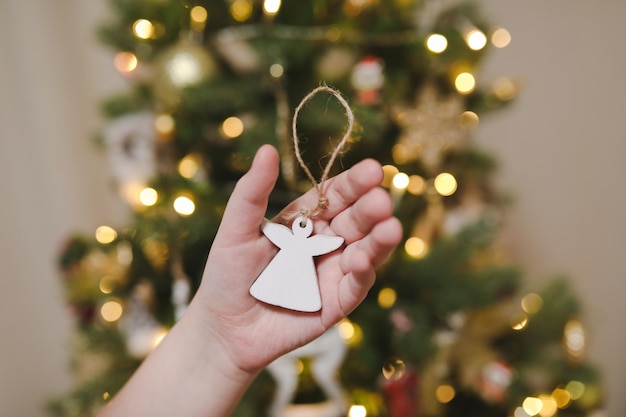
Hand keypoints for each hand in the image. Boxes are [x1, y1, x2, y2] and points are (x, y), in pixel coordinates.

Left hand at [192, 144, 401, 373]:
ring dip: (379, 240)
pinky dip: (362, 273)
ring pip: (365, 251)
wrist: (223, 330)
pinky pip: (355, 286)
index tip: (372, 170)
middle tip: (381, 199)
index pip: (336, 196)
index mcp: (306, 220)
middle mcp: (326, 243)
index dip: (354, 184)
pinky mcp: (336, 304)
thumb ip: (252, 192)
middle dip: (371, 209)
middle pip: (356, 221)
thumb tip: (267, 149)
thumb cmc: (227, 276)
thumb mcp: (235, 230)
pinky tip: (362, 260)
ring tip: (390, 227)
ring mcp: (333, 273)